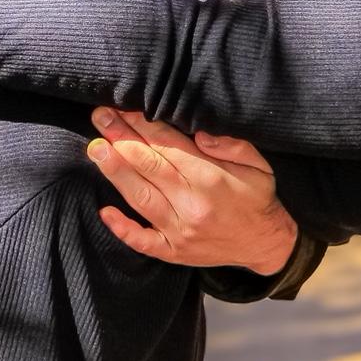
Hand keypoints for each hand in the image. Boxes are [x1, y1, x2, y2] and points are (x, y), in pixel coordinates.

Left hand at [85, 109, 297, 274]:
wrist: (266, 246)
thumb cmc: (257, 198)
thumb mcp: (258, 165)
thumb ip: (231, 145)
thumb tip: (199, 132)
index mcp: (210, 178)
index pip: (167, 145)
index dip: (142, 124)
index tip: (122, 108)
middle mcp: (191, 204)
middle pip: (148, 166)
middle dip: (120, 139)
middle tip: (99, 117)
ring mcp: (180, 231)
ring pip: (140, 198)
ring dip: (115, 172)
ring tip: (95, 149)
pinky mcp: (174, 252)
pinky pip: (143, 242)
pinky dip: (122, 228)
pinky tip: (104, 212)